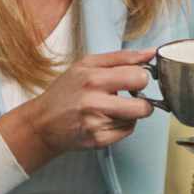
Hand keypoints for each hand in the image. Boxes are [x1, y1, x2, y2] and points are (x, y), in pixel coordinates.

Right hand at [0, 48, 157, 174]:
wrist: (43, 122)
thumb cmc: (65, 91)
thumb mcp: (87, 64)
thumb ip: (121, 58)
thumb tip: (150, 54)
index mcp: (93, 78)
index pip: (139, 77)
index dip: (141, 78)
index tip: (134, 79)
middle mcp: (94, 102)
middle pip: (143, 106)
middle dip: (143, 101)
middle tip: (131, 97)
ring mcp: (96, 124)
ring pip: (135, 119)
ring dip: (130, 114)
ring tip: (112, 108)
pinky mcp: (98, 140)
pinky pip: (127, 132)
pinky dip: (122, 125)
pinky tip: (107, 119)